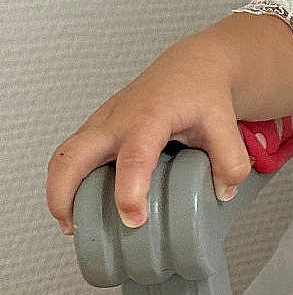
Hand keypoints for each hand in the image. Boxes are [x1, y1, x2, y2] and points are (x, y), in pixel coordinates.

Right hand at [45, 40, 252, 234]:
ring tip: (72, 224)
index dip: (130, 190)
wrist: (191, 67)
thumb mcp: (225, 124)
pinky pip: (73, 155)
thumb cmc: (201, 92)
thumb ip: (230, 161)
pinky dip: (69, 180)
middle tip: (74, 227)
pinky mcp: (98, 130)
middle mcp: (117, 119)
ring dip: (59, 190)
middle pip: (73, 154)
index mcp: (150, 117)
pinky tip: (82, 204)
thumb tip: (221, 193)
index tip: (133, 219)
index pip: (133, 156)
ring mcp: (102, 124)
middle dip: (64, 193)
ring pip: (65, 155)